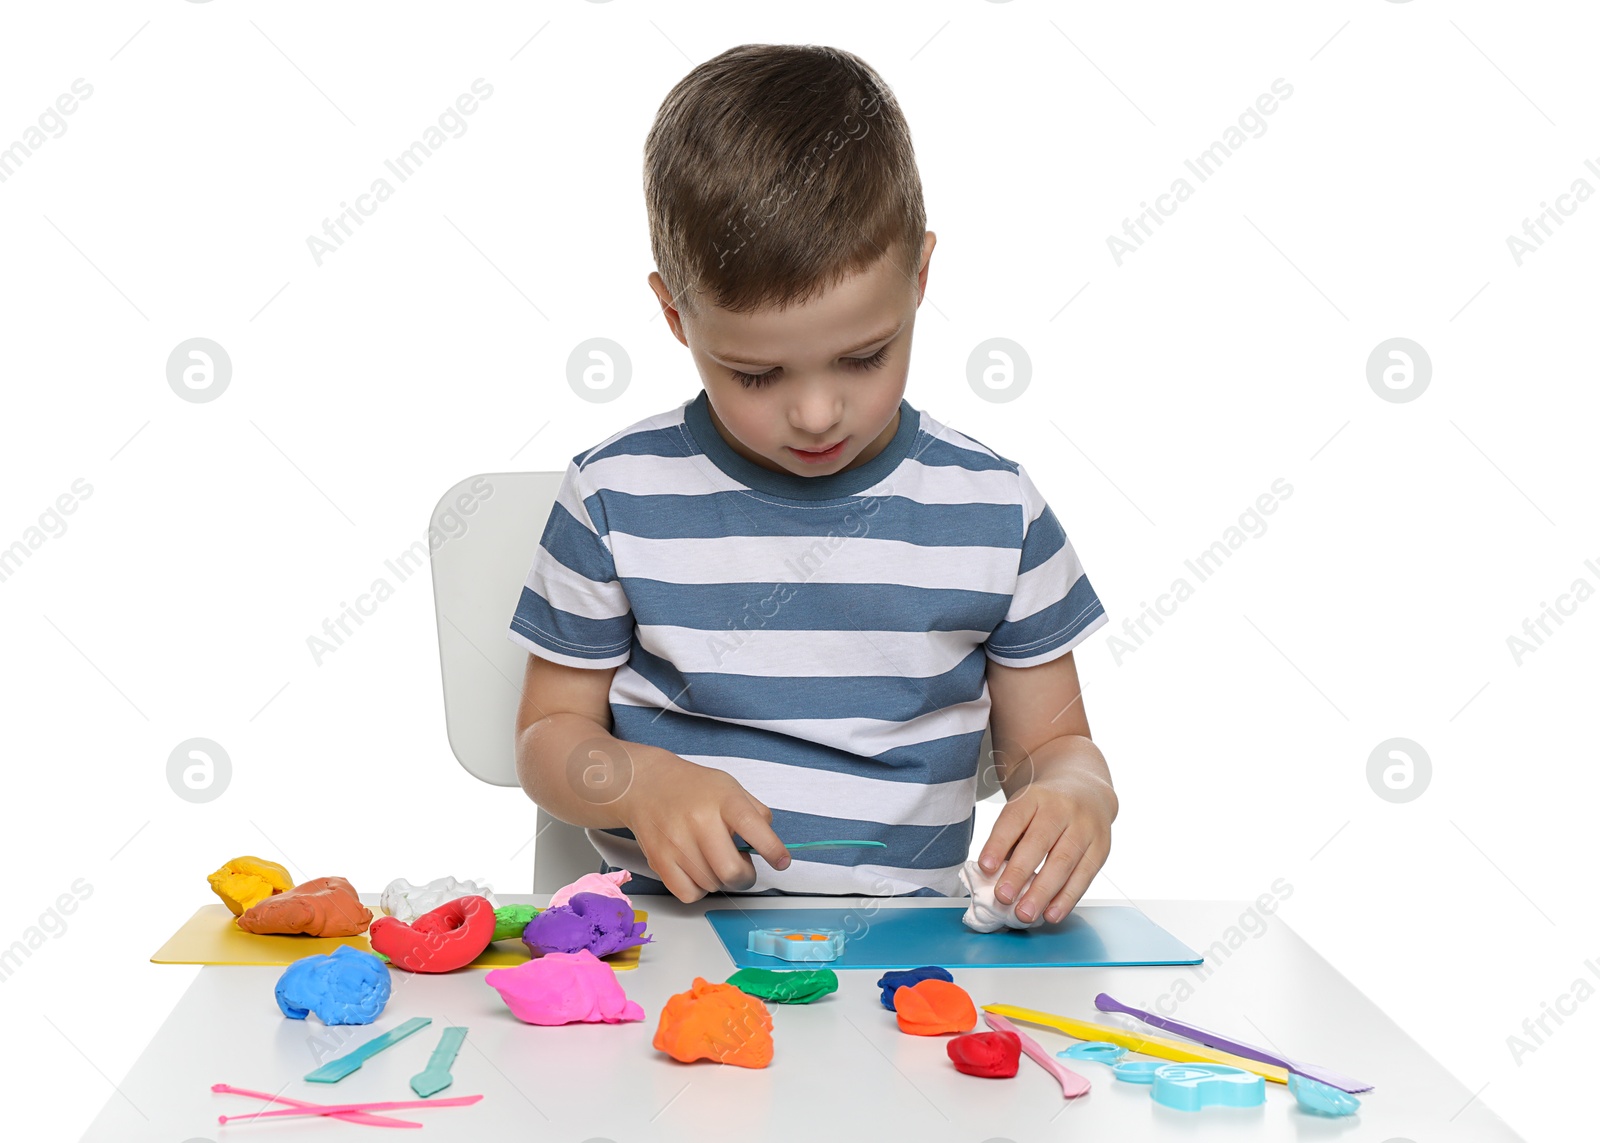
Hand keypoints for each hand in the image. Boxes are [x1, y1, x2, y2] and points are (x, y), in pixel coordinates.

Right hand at [616, 748, 790, 902]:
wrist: (646, 785)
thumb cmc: (693, 788)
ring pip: (712, 885)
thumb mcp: (730, 787)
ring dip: (721, 880)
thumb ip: (755, 813)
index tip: (781, 861)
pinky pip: (689, 894)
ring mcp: (677, 843)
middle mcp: (700, 821)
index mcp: (723, 800)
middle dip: (745, 876)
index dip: (773, 850)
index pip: (754, 828)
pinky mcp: (660, 860)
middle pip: (732, 871)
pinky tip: (698, 871)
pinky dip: (699, 889)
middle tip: (742, 865)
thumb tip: (770, 845)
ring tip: (714, 859)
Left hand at [977, 768, 1115, 923]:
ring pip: (1063, 862)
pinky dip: (1067, 898)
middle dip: (1019, 872)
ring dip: (1043, 892)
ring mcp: (1085, 827)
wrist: (1086, 790)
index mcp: (1034, 796)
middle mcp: (1062, 809)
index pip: (1014, 819)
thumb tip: (992, 879)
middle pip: (1039, 842)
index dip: (998, 843)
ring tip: (1025, 913)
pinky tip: (1052, 913)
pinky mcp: (1101, 846)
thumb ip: (1008, 839)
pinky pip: (1084, 876)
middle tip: (1003, 897)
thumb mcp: (1024, 810)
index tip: (984, 867)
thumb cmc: (1044, 809)